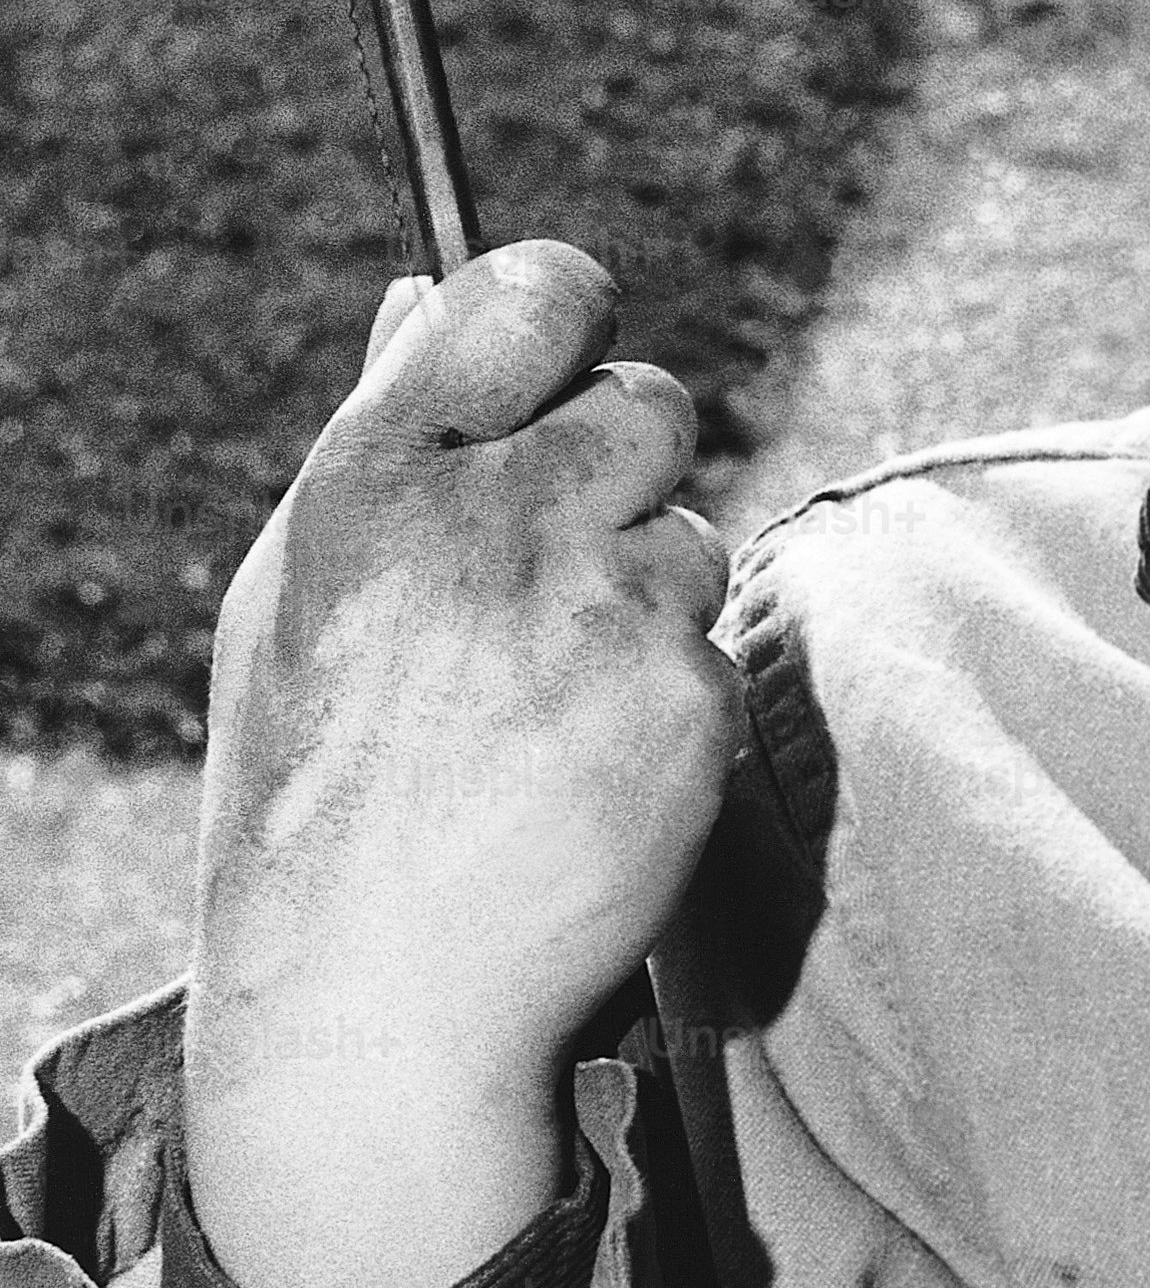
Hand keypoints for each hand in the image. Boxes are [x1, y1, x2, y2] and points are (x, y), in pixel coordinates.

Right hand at [182, 244, 740, 1287]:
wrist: (378, 995)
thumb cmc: (322, 785)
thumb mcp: (299, 597)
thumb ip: (382, 438)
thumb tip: (421, 292)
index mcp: (373, 483)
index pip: (524, 294)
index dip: (564, 306)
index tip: (569, 340)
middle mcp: (490, 525)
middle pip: (650, 401)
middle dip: (623, 464)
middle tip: (555, 558)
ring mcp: (601, 611)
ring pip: (690, 535)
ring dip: (641, 595)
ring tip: (538, 703)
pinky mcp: (687, 695)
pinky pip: (711, 646)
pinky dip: (666, 694)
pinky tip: (584, 768)